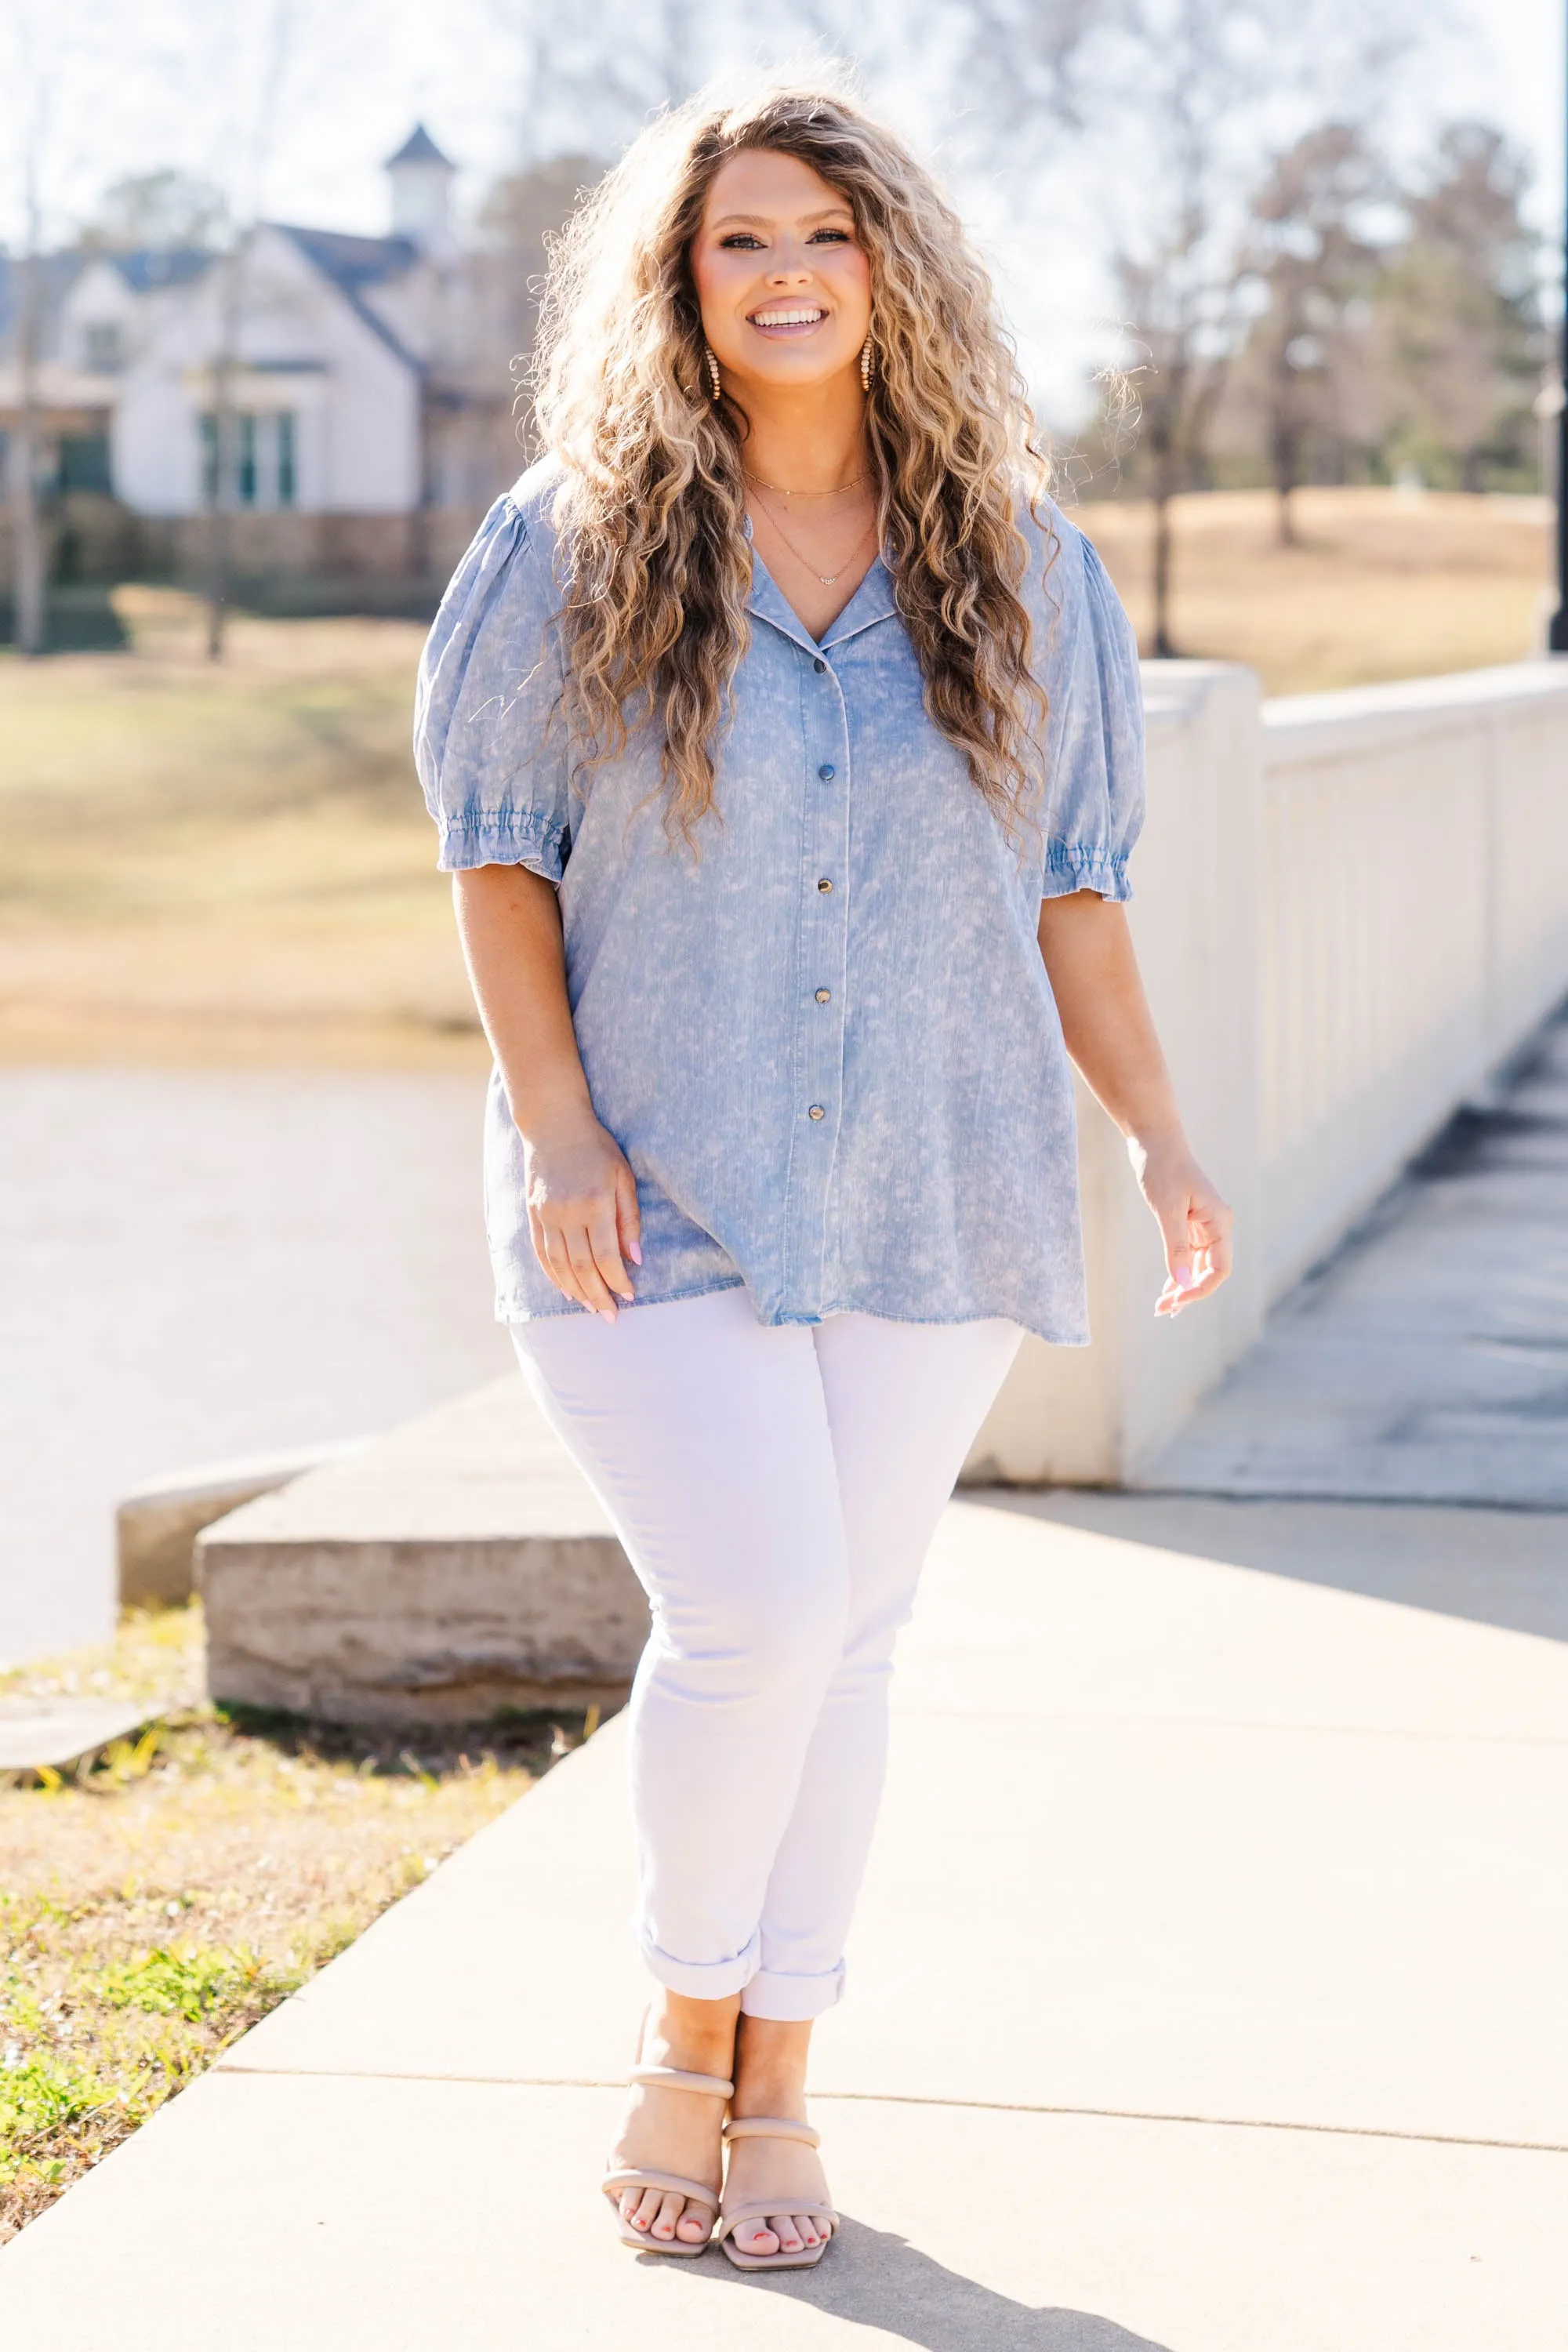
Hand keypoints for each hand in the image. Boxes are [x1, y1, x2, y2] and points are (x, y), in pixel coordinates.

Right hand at [522, 1109, 641, 1321]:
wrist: (554, 1124)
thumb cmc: (597, 1149)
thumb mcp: (623, 1177)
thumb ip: (629, 1219)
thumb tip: (635, 1258)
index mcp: (595, 1203)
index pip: (606, 1255)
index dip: (618, 1280)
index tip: (630, 1296)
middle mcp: (567, 1212)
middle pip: (582, 1267)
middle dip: (599, 1295)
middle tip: (611, 1315)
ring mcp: (546, 1215)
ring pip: (560, 1265)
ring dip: (577, 1291)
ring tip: (591, 1307)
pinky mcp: (533, 1214)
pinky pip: (542, 1253)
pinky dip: (554, 1276)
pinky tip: (567, 1289)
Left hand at [1130, 1136, 1232, 1317]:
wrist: (1154, 1140)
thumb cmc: (1162, 1169)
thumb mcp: (1167, 1210)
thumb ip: (1176, 1248)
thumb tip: (1182, 1284)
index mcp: (1219, 1221)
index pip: (1219, 1268)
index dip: (1200, 1289)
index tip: (1176, 1301)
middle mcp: (1217, 1226)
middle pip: (1209, 1270)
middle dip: (1188, 1293)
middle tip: (1162, 1309)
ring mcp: (1204, 1225)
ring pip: (1199, 1266)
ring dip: (1183, 1286)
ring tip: (1162, 1306)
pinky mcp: (1189, 1223)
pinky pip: (1189, 1255)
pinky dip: (1179, 1272)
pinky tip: (1168, 1288)